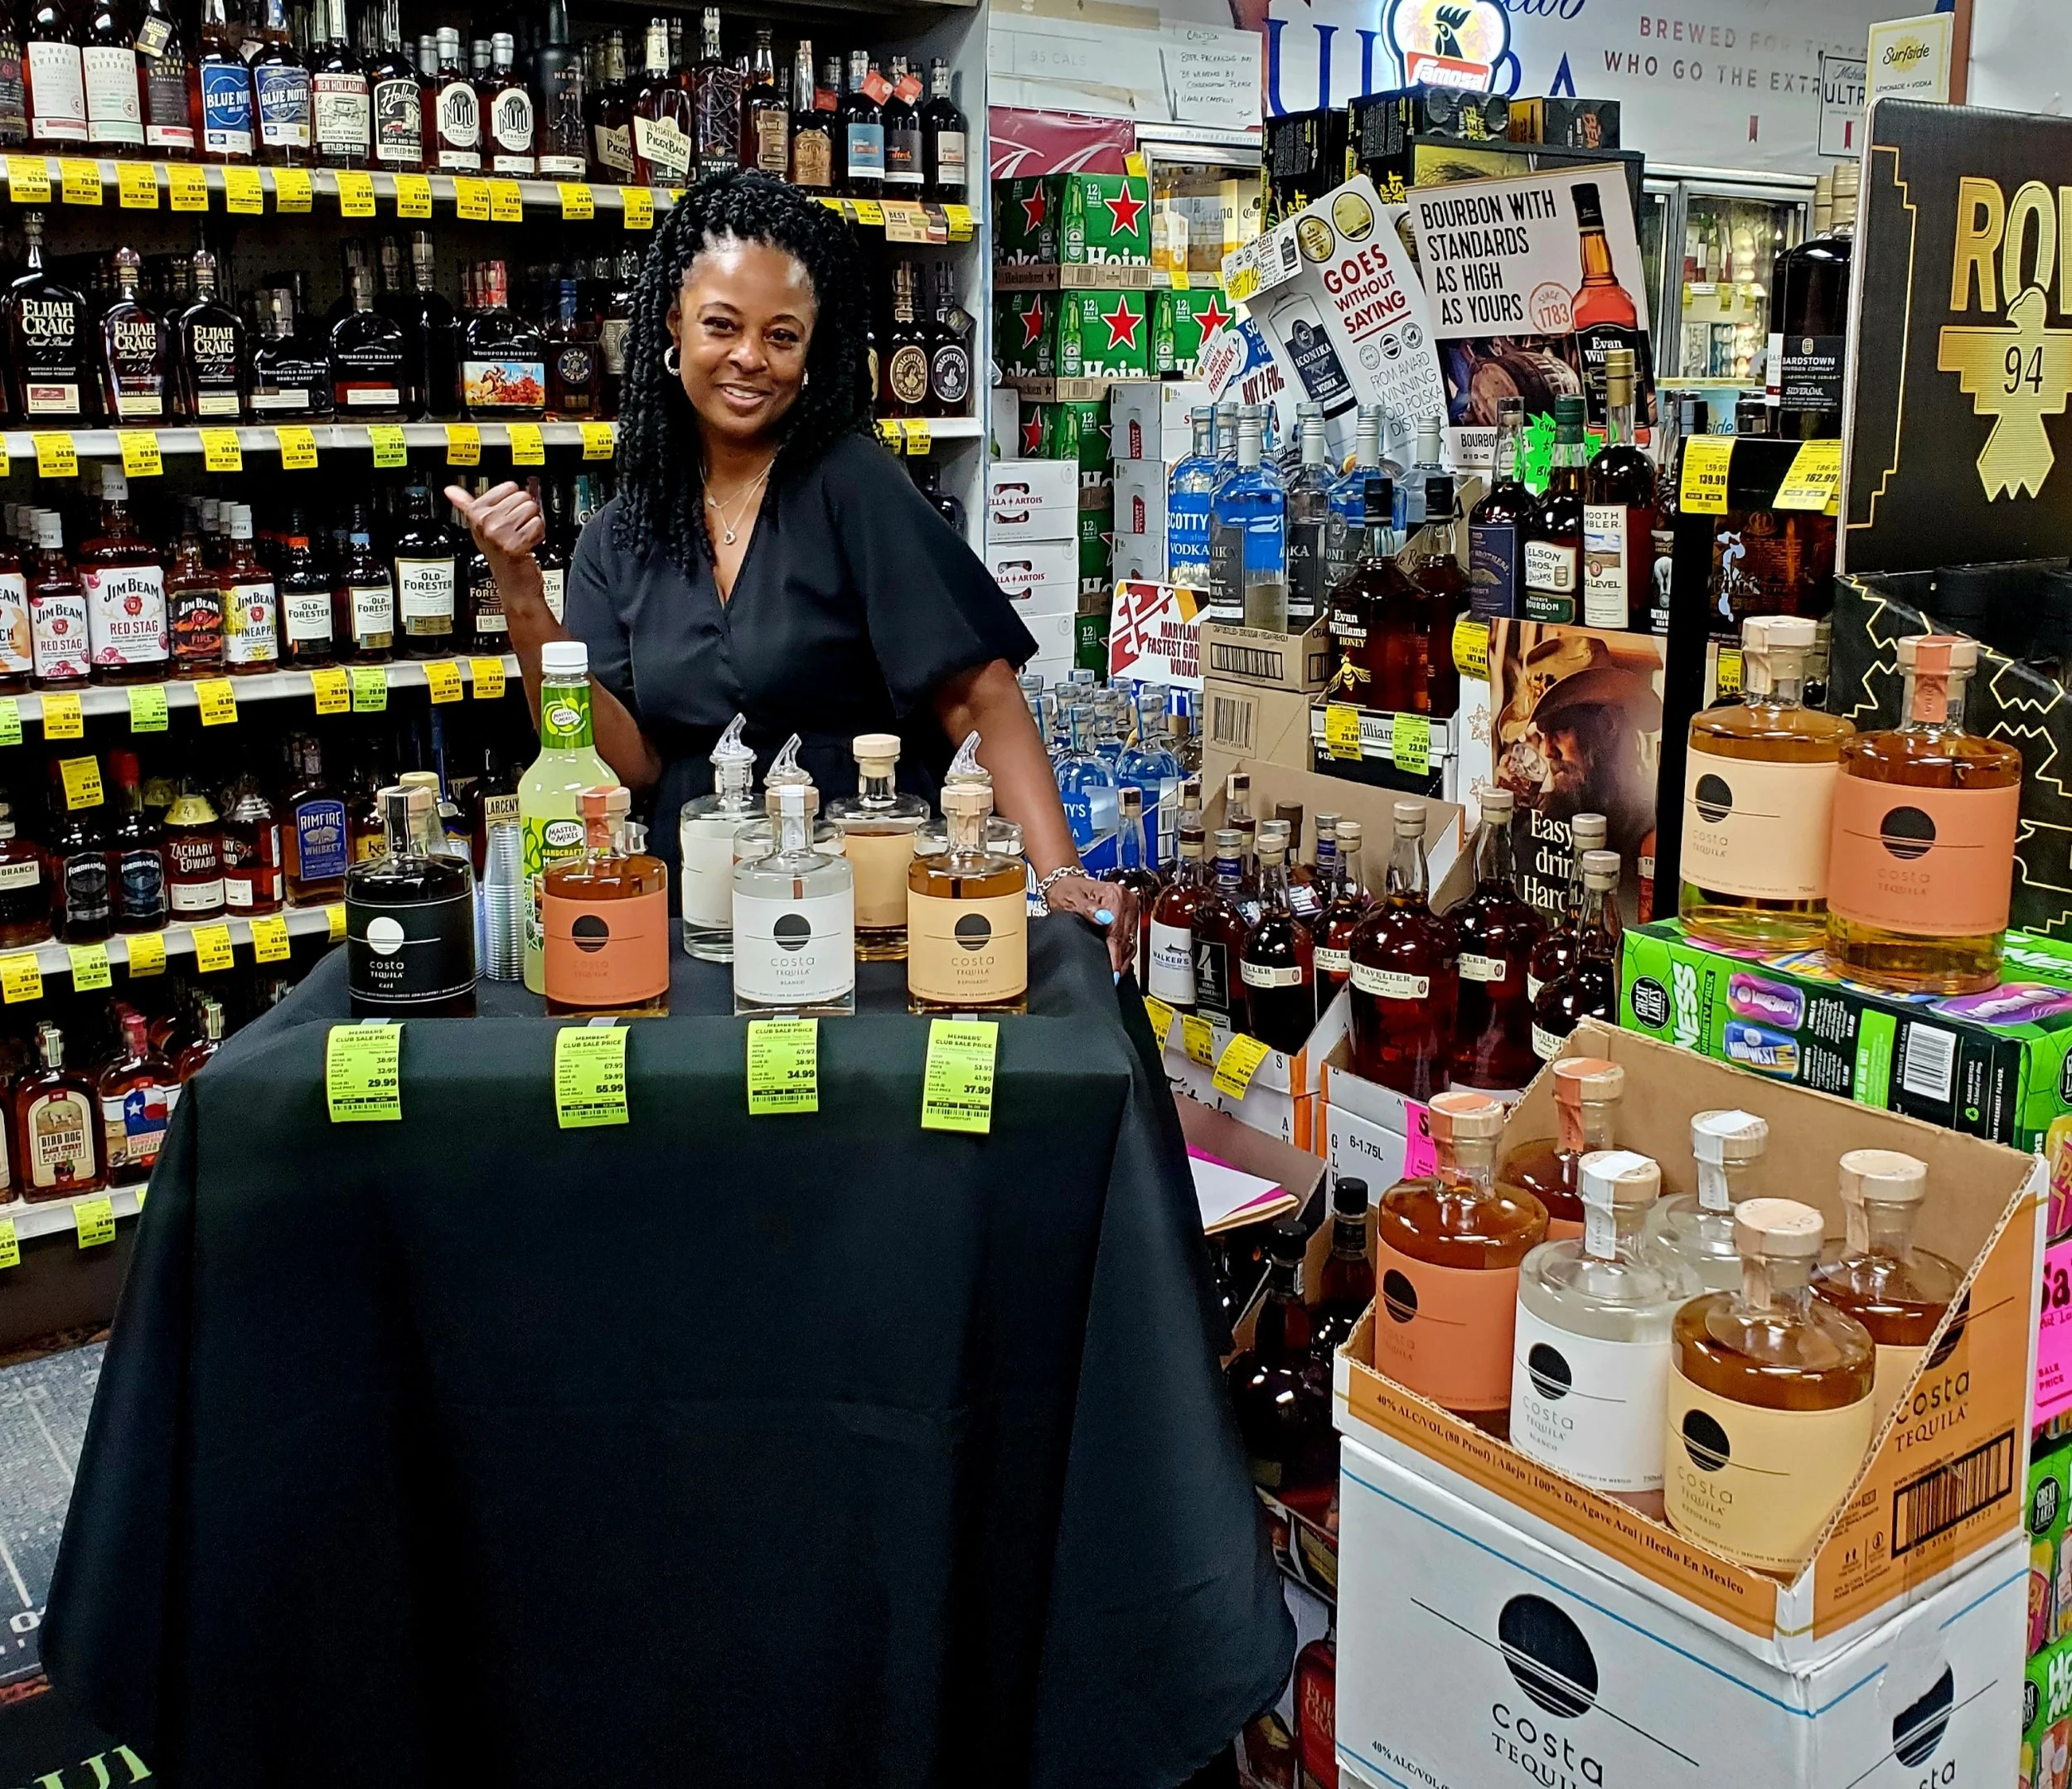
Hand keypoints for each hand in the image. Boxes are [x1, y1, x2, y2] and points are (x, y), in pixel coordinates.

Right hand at [445, 480, 546, 607]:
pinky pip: (537, 524)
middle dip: (525, 512)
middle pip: (523, 497)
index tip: (507, 515)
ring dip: (533, 523)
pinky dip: (538, 534)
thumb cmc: (499, 556)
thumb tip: (450, 490)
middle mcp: (485, 522)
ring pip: (531, 509)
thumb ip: (466, 505)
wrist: (514, 586)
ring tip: (522, 536)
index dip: (514, 500)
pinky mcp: (514, 544)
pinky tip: (528, 544)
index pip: (508, 486)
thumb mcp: (479, 528)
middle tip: (517, 529)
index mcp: (476, 513)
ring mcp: (499, 534)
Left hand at [1044, 872, 1139, 976]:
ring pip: (1131, 939)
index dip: (1115, 954)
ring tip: (1117, 973)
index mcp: (1114, 895)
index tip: (1113, 971)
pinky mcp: (1130, 913)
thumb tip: (1105, 919)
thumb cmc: (1066, 890)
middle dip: (1120, 959)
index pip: (1117, 932)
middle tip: (1114, 978)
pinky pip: (1130, 936)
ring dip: (1124, 957)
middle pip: (1126, 938)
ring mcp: (1130, 906)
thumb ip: (1088, 910)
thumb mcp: (1071, 900)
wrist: (1067, 882)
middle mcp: (1126, 899)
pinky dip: (1125, 950)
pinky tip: (1119, 961)